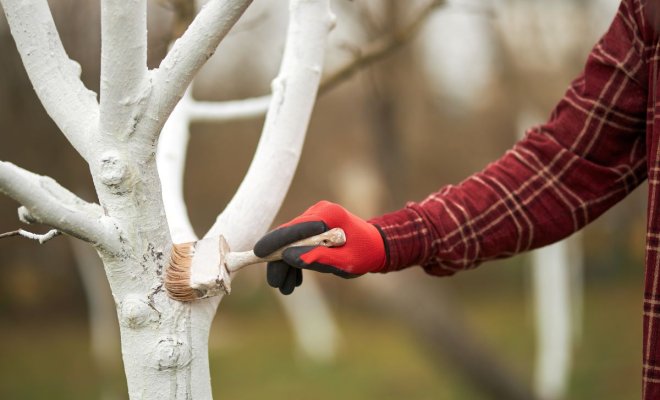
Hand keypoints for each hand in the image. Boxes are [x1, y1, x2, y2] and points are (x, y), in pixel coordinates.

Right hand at [254, 201, 386, 294]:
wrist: (377, 247)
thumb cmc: (365, 254)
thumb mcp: (345, 262)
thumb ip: (318, 258)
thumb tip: (288, 257)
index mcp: (328, 215)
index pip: (294, 228)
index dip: (274, 242)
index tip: (257, 254)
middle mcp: (318, 212)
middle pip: (289, 236)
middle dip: (280, 261)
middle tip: (276, 284)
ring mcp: (315, 218)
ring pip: (291, 242)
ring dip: (287, 264)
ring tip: (287, 289)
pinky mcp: (314, 226)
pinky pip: (298, 243)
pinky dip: (295, 260)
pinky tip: (295, 280)